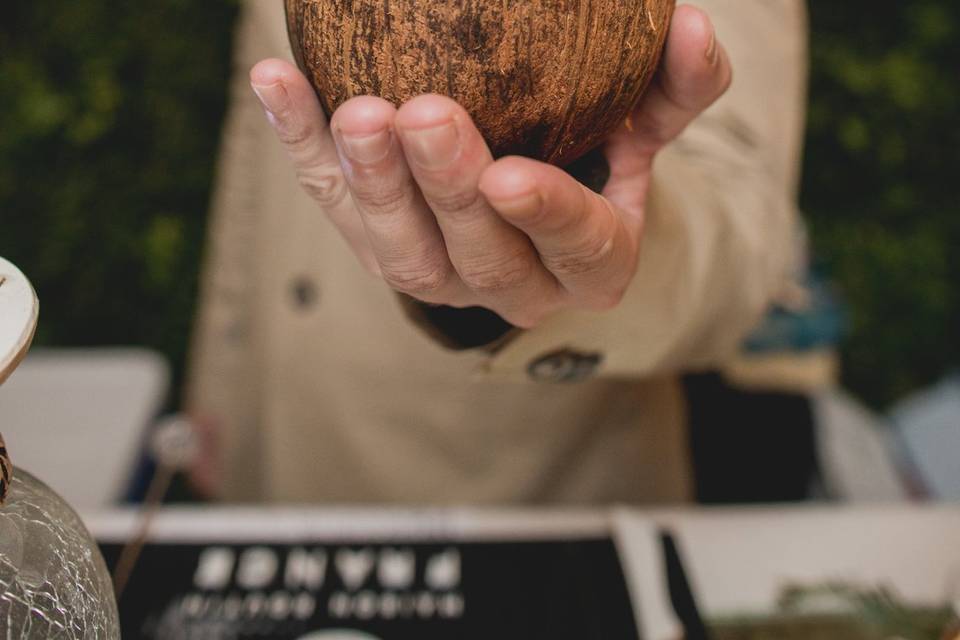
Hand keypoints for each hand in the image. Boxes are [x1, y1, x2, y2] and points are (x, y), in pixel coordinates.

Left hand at [250, 5, 730, 327]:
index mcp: (589, 264)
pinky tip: (276, 81)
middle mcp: (510, 285)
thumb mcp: (645, 129)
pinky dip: (302, 145)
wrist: (526, 209)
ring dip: (373, 183)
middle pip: (477, 255)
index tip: (511, 176)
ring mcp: (438, 274)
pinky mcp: (377, 246)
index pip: (576, 246)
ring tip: (354, 112)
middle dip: (446, 191)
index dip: (545, 218)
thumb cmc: (595, 162)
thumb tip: (694, 26)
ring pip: (400, 249)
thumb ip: (675, 90)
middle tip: (423, 115)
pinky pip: (334, 204)